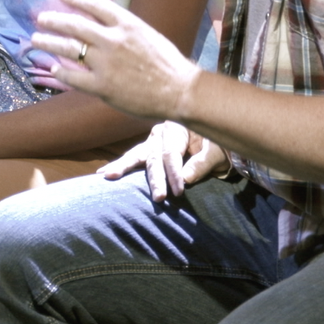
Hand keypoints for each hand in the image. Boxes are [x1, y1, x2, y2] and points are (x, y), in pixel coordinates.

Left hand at [32, 0, 201, 122]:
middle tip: (41, 18)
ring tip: (36, 40)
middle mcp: (113, 40)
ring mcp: (106, 63)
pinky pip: (73, 77)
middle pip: (75, 25)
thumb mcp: (149, 36)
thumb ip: (126, 30)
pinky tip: (53, 69)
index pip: (96, 4)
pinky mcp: (102, 86)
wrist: (180, 91)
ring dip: (49, 42)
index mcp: (128, 24)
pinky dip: (60, 72)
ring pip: (68, 48)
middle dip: (55, 20)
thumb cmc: (168, 65)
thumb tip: (106, 26)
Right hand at [98, 121, 229, 202]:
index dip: (175, 173)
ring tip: (108, 176)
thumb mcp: (216, 152)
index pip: (172, 153)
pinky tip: (103, 174)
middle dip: (156, 179)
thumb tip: (185, 178)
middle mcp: (162, 132)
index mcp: (178, 126)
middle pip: (154, 157)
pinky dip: (120, 166)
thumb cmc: (219, 145)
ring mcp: (153, 141)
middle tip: (158, 197)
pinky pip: (135, 158)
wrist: (220, 141)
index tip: (180, 190)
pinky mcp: (149, 150)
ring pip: (137, 155)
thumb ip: (202, 164)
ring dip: (123, 168)